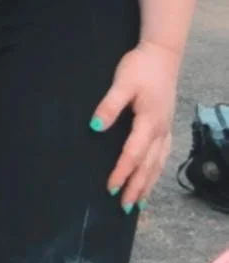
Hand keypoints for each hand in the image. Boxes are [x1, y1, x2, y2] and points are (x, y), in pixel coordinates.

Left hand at [90, 41, 179, 209]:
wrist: (162, 55)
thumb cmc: (140, 68)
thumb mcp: (122, 82)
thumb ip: (109, 105)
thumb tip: (95, 127)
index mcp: (149, 122)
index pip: (133, 154)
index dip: (122, 172)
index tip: (111, 188)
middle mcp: (161, 130)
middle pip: (148, 166)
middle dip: (137, 188)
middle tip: (125, 208)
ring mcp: (166, 129)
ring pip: (158, 164)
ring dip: (148, 184)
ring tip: (140, 204)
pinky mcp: (167, 126)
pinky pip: (163, 156)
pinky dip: (157, 171)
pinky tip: (152, 178)